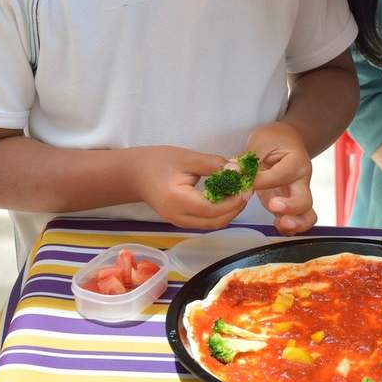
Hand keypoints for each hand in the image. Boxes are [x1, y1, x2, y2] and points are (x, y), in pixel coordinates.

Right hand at [132, 146, 249, 229]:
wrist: (133, 173)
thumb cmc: (157, 161)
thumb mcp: (186, 157)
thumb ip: (213, 164)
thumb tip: (238, 169)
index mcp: (177, 201)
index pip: (212, 209)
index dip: (234, 201)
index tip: (247, 187)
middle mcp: (178, 218)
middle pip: (216, 222)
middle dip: (235, 208)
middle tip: (247, 189)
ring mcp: (179, 222)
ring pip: (212, 224)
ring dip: (230, 211)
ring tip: (240, 191)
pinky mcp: (181, 221)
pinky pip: (206, 221)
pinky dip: (220, 212)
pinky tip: (227, 196)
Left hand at [244, 121, 314, 234]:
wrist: (288, 141)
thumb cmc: (275, 139)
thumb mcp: (260, 140)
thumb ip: (247, 158)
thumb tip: (232, 172)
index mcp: (296, 162)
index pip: (279, 175)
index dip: (259, 181)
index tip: (244, 182)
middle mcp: (301, 181)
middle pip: (304, 200)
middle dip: (291, 208)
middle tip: (274, 206)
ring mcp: (298, 195)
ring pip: (307, 215)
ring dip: (295, 223)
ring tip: (280, 224)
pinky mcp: (290, 205)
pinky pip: (296, 220)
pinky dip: (288, 228)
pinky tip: (276, 226)